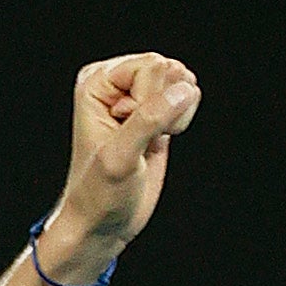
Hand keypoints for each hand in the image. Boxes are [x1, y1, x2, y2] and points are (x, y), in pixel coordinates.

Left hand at [39, 53, 201, 279]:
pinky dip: (182, 120)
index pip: (151, 66)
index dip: (150, 101)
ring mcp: (138, 94)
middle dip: (165, 106)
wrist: (103, 218)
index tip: (127, 129)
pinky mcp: (157, 109)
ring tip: (148, 140)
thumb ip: (149, 121)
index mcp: (96, 82)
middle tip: (139, 138)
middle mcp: (116, 82)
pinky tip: (158, 140)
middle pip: (170, 70)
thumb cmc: (99, 192)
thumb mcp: (120, 158)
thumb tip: (184, 91)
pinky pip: (189, 97)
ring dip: (175, 115)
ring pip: (183, 82)